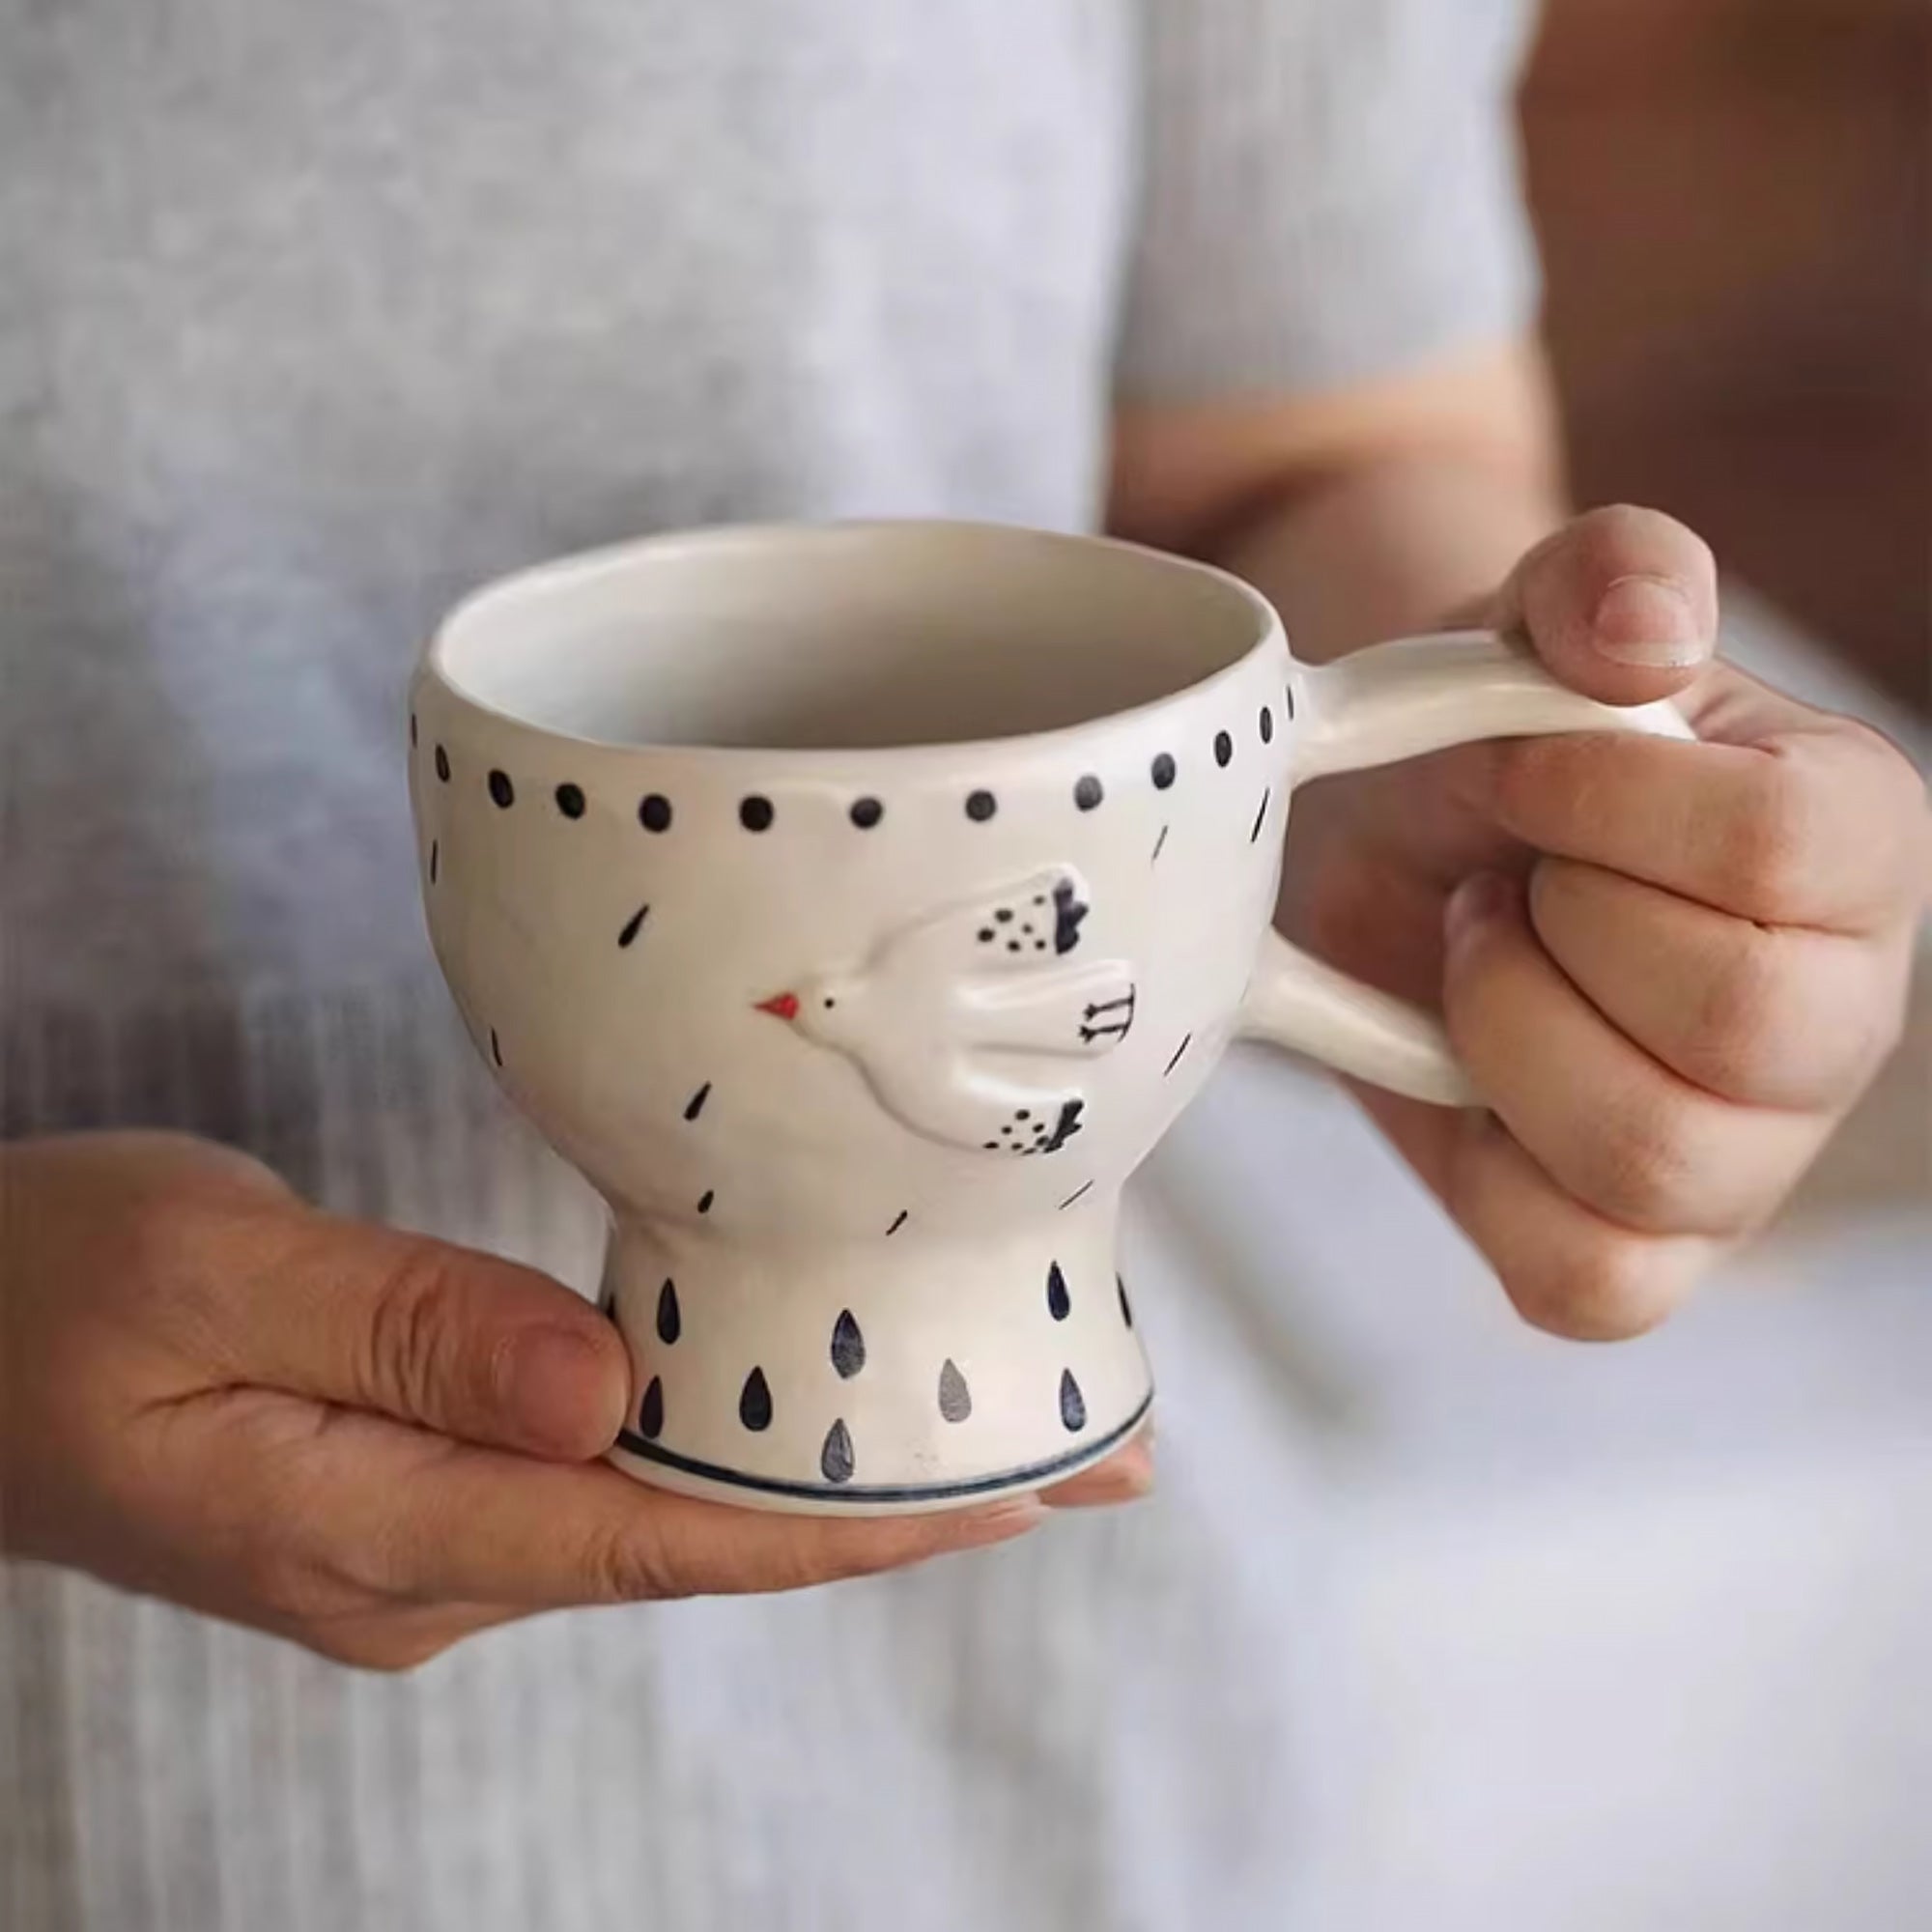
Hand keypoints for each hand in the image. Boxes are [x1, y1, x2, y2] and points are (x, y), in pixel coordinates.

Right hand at [1, 1134, 1147, 1668]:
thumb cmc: (37, 1297)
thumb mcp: (207, 1273)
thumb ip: (408, 1328)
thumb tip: (606, 1394)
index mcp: (381, 1531)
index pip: (667, 1542)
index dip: (854, 1529)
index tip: (1019, 1499)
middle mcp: (428, 1564)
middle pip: (697, 1538)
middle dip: (887, 1505)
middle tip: (1076, 1449)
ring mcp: (425, 1536)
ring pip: (661, 1507)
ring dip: (814, 1469)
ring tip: (973, 1414)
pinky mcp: (417, 1484)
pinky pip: (601, 1472)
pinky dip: (717, 1436)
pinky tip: (790, 1394)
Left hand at [1285, 506, 1928, 1337]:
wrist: (1407, 842)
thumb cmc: (1499, 738)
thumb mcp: (1535, 620)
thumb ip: (1605, 576)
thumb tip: (1645, 628)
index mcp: (1851, 843)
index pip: (1780, 847)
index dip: (1599, 798)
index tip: (1510, 760)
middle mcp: (1833, 1013)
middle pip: (1736, 1020)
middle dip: (1555, 926)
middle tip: (1501, 876)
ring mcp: (1747, 1154)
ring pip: (1651, 1156)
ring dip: (1507, 1034)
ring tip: (1483, 958)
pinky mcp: (1637, 1251)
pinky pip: (1585, 1279)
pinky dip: (1488, 1176)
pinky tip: (1465, 1075)